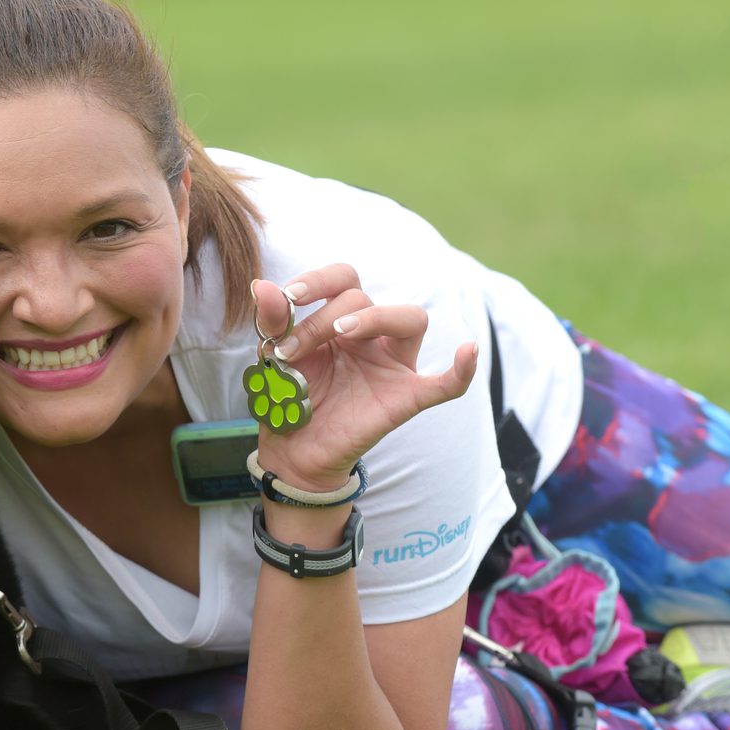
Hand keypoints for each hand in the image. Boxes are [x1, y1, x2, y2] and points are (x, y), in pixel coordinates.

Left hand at [250, 266, 477, 491]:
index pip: (344, 279)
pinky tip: (467, 351)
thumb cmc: (289, 397)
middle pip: (364, 299)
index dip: (318, 281)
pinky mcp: (405, 399)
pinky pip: (445, 385)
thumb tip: (261, 285)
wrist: (292, 450)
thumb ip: (272, 322)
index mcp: (340, 319)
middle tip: (289, 351)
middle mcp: (371, 336)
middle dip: (321, 319)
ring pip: (411, 320)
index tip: (288, 299)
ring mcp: (392, 366)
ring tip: (343, 332)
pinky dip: (461, 370)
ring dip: (376, 317)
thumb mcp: (274, 357)